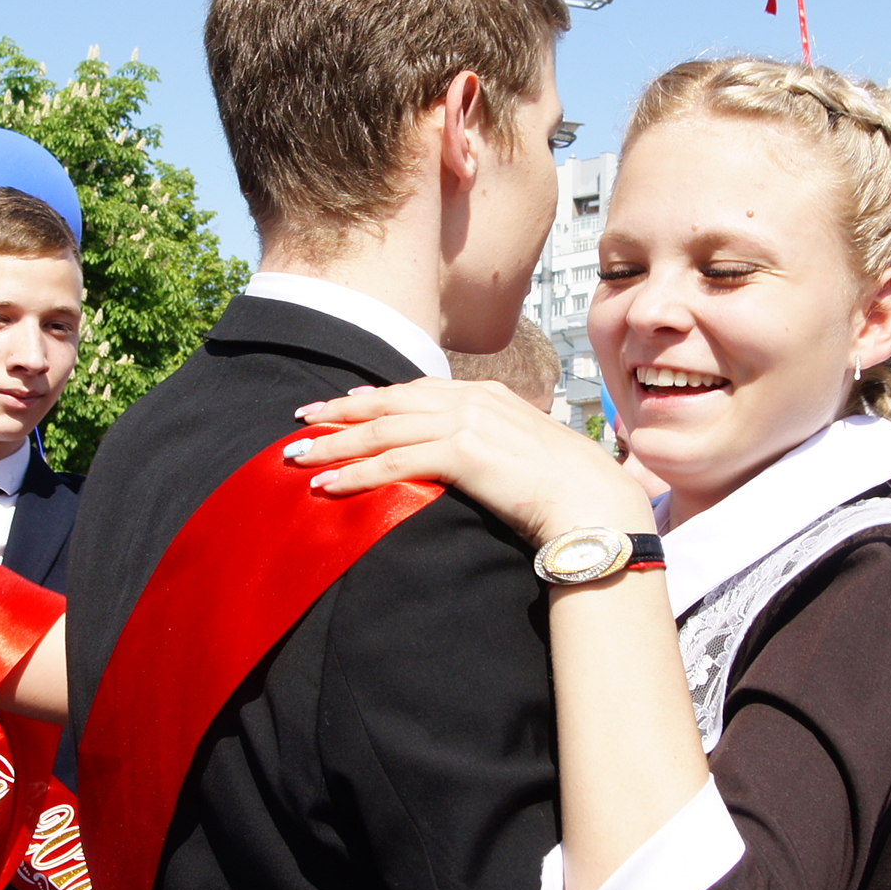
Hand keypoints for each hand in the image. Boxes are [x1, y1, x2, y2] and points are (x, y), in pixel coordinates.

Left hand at [292, 378, 655, 548]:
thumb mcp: (523, 451)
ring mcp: (467, 422)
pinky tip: (329, 485)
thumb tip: (470, 459)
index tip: (340, 406)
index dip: (373, 398)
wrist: (593, 500)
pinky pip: (395, 461)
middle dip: (339, 411)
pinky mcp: (463, 452)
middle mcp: (472, 399)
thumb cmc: (566, 486)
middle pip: (389, 401)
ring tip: (297, 459)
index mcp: (486, 394)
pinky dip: (356, 472)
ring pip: (382, 429)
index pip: (415, 390)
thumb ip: (491, 444)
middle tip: (301, 422)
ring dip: (334, 444)